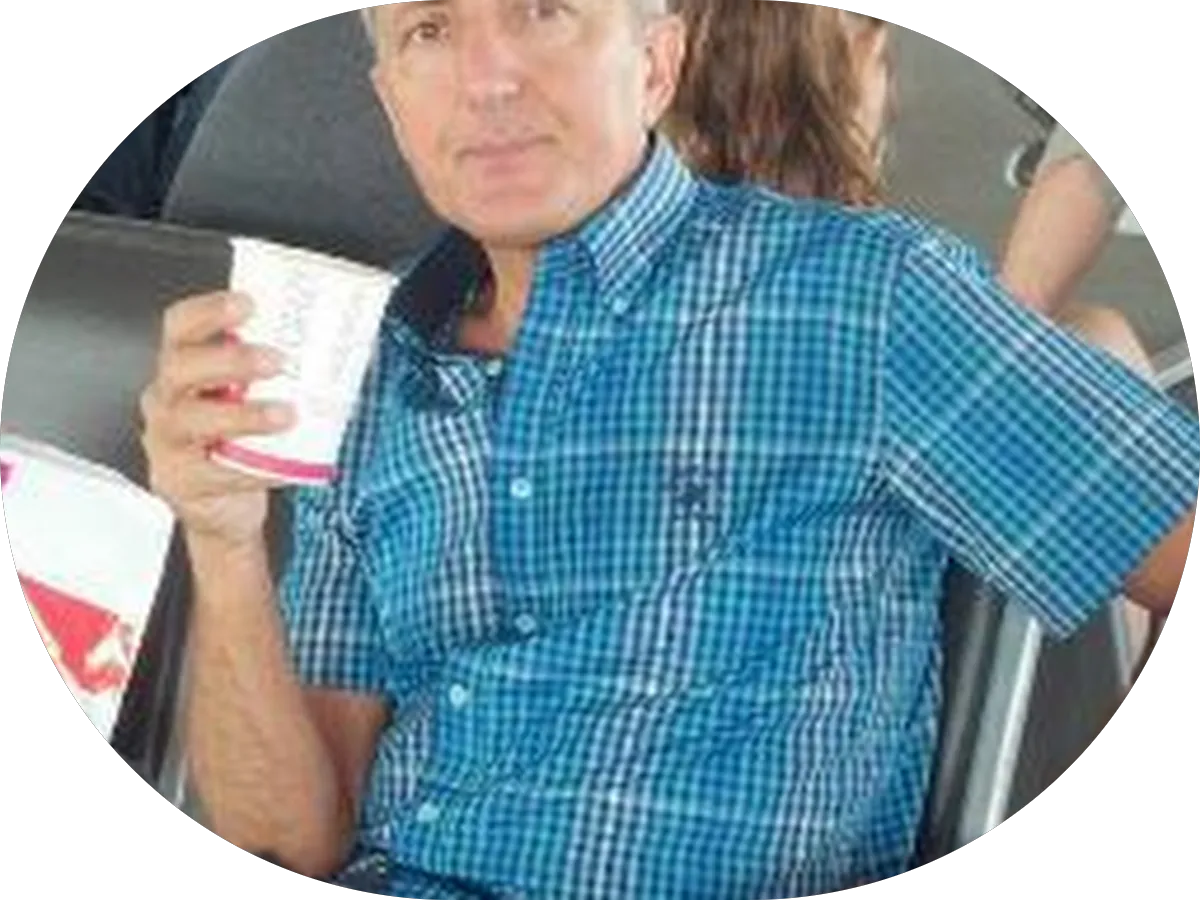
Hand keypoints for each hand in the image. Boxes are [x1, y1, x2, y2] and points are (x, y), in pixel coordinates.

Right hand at [138, 291, 296, 548]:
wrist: (222, 507)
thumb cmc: (237, 439)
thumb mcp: (245, 397)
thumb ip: (271, 372)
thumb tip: (339, 341)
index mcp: (184, 367)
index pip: (180, 327)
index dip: (209, 311)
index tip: (248, 303)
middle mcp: (167, 398)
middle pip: (181, 368)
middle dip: (229, 359)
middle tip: (276, 360)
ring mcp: (169, 441)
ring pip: (193, 420)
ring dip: (243, 415)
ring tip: (285, 414)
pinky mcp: (184, 481)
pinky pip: (219, 473)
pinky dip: (256, 469)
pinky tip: (284, 467)